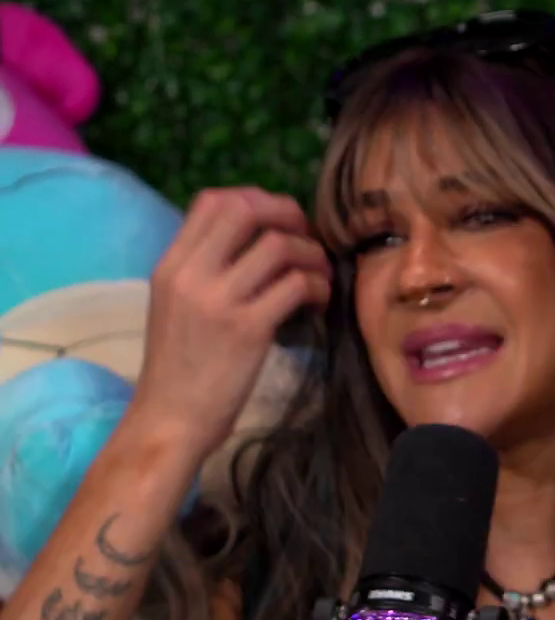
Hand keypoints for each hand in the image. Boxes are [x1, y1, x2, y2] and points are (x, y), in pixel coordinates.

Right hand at [127, 187, 329, 459]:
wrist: (170, 420)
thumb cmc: (179, 368)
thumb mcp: (176, 305)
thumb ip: (205, 270)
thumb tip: (256, 239)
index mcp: (171, 265)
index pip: (212, 201)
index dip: (256, 199)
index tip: (280, 223)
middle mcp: (191, 274)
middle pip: (246, 209)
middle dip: (288, 215)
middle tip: (307, 240)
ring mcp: (219, 300)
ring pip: (279, 245)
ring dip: (312, 255)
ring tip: (320, 277)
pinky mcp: (249, 328)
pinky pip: (297, 285)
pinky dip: (319, 286)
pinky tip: (320, 302)